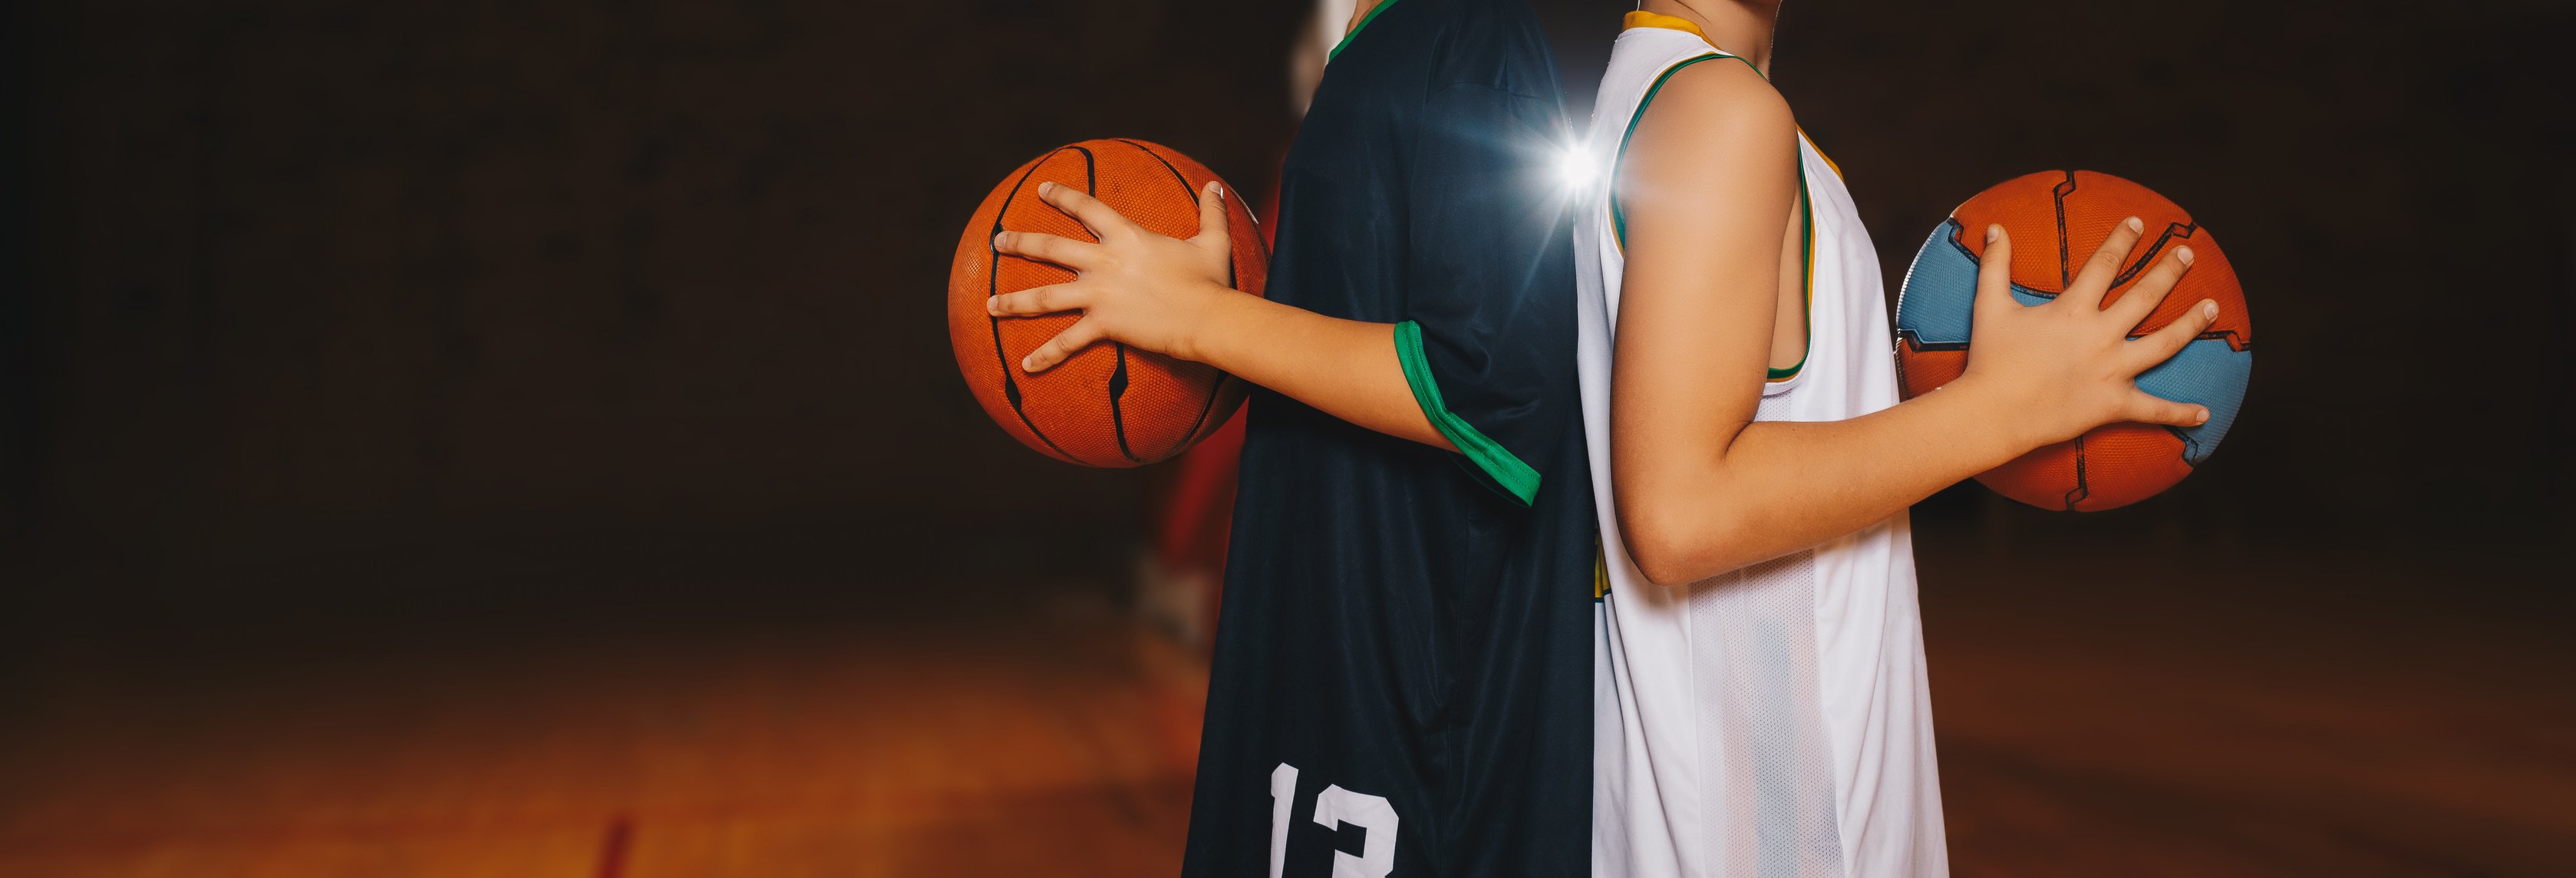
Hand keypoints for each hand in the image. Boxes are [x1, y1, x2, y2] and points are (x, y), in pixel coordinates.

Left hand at [986, 179, 1240, 371]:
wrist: (1208, 317)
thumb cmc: (1211, 281)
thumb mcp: (1212, 241)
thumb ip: (1211, 211)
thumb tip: (1217, 186)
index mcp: (1126, 236)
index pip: (1086, 207)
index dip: (1062, 195)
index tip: (1041, 189)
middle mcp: (1104, 261)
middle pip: (1050, 248)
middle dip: (1019, 243)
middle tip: (997, 242)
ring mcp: (1099, 294)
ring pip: (1045, 296)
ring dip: (1014, 301)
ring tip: (989, 305)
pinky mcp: (1103, 324)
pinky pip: (1067, 342)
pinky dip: (1045, 355)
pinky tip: (1025, 366)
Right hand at [1953, 216, 2220, 447]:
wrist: (1993, 412)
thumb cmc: (1990, 360)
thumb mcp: (1990, 306)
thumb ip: (1995, 265)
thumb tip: (1995, 229)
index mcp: (2074, 310)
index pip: (2105, 264)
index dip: (2122, 240)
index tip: (2137, 223)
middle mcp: (2101, 335)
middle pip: (2146, 295)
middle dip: (2169, 270)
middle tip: (2187, 253)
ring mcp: (2113, 370)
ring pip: (2165, 344)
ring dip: (2191, 323)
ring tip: (2211, 306)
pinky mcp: (2114, 404)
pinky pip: (2154, 410)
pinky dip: (2180, 412)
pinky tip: (2204, 412)